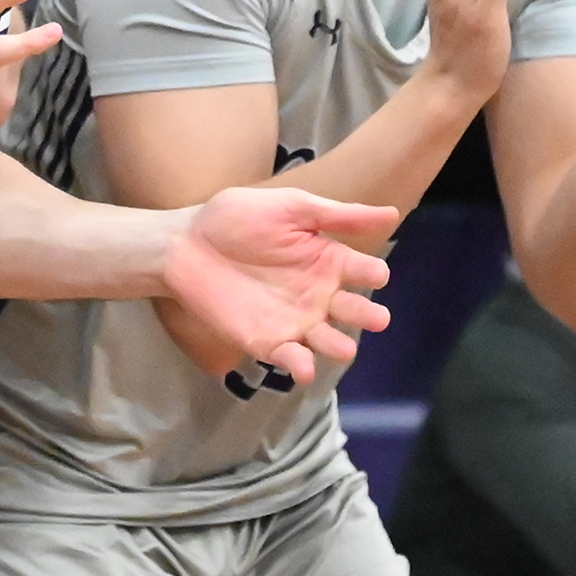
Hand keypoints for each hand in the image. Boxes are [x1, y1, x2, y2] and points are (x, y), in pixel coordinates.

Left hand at [163, 187, 395, 383]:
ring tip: (342, 347)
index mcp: (328, 260)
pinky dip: (300, 366)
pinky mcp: (266, 340)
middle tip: (375, 318)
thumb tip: (391, 214)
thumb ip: (335, 214)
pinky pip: (290, 358)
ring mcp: (294, 320)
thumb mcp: (288, 207)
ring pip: (328, 340)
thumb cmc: (234, 219)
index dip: (372, 272)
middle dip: (367, 315)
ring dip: (338, 346)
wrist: (183, 245)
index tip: (374, 273)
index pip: (363, 270)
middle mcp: (318, 294)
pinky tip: (304, 368)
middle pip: (354, 310)